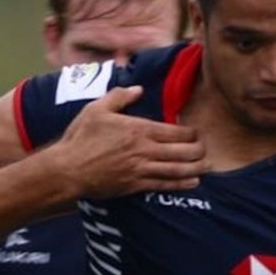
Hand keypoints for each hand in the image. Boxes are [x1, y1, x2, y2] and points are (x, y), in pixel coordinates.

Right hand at [52, 86, 204, 197]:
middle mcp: (144, 150)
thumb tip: (138, 89)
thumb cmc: (81, 138)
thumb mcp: (96, 109)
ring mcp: (141, 169)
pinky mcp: (136, 185)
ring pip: (177, 169)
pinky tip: (192, 182)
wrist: (68, 169)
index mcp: (138, 129)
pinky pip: (164, 184)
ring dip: (196, 168)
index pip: (176, 131)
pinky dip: (181, 183)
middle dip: (198, 151)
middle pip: (183, 151)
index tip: (195, 133)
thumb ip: (119, 97)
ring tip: (207, 167)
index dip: (191, 133)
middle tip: (205, 150)